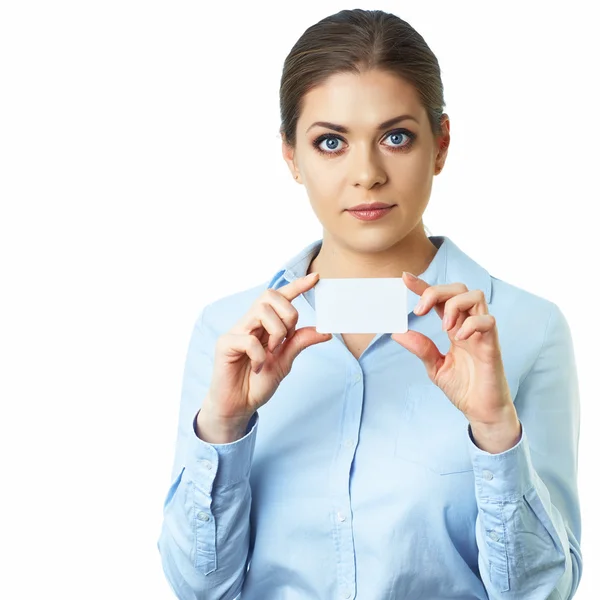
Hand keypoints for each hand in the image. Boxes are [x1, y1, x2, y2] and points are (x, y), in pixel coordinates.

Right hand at [204, 272, 332, 426]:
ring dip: (276, 333)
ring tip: (272, 353)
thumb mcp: (285, 361)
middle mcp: (249, 323)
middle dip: (288, 314)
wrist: (239, 406)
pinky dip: (260, 355)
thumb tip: (325, 331)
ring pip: (261, 311)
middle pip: (269, 296)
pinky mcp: (225, 345)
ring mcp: (236, 332)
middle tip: (287, 338)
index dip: (297, 286)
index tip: (315, 278)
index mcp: (263, 324)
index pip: (279, 297)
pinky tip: (258, 368)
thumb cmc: (257, 382)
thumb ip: (300, 343)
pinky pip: (248, 340)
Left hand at [391, 272, 515, 427]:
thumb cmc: (464, 388)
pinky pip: (488, 322)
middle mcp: (468, 325)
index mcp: (454, 328)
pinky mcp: (492, 345)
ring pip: (475, 296)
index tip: (405, 278)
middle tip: (419, 311)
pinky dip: (471, 324)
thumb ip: (421, 349)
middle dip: (436, 291)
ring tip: (443, 326)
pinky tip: (458, 338)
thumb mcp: (435, 367)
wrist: (482, 411)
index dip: (423, 286)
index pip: (440, 299)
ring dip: (454, 305)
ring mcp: (482, 333)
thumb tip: (398, 333)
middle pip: (459, 288)